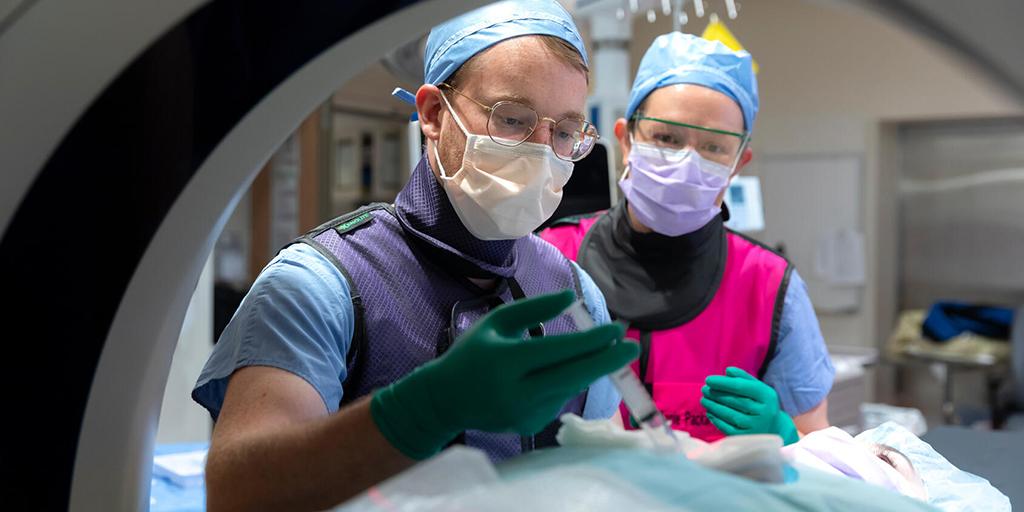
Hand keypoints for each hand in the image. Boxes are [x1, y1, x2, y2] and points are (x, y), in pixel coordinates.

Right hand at [371, 289, 639, 458]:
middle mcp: (517, 391)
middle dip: (607, 361)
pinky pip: (558, 400)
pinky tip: (545, 378)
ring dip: (583, 370)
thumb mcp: (497, 322)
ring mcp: (524, 413)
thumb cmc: (473, 354)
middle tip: (632, 347)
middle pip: (573, 376)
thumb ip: (535, 309)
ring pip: (569, 388)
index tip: (617, 329)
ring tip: (581, 354)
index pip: (558, 351)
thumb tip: (572, 299)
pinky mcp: (530, 427)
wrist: (444, 400)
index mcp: (506, 361)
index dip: (591, 341)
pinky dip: (563, 384)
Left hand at [700, 367, 798, 444]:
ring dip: (713, 406)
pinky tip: (710, 412)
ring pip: (730, 414)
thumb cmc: (762, 404)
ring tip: (704, 399)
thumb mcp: (758, 388)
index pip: (741, 387)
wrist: (775, 429)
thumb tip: (728, 371)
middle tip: (704, 389)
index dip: (723, 383)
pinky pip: (728, 428)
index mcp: (767, 396)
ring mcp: (755, 426)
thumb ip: (743, 378)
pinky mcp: (747, 437)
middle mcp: (763, 412)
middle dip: (716, 394)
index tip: (708, 380)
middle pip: (734, 401)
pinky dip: (717, 420)